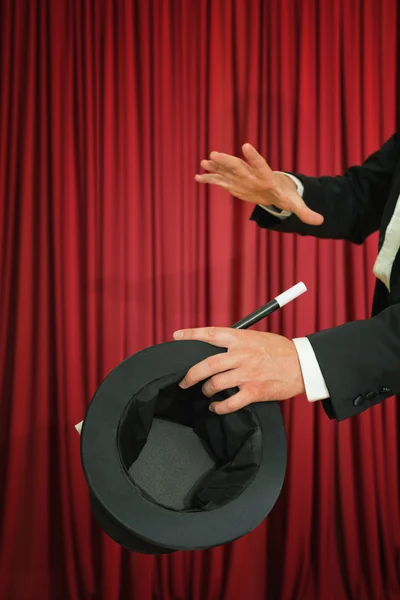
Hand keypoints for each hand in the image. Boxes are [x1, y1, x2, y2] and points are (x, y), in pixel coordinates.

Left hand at [172, 327, 304, 413]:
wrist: (303, 365)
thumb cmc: (280, 350)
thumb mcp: (257, 337)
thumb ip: (237, 342)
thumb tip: (218, 347)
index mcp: (241, 339)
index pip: (210, 334)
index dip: (191, 334)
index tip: (176, 336)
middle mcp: (241, 355)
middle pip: (207, 364)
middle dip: (191, 374)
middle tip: (184, 381)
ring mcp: (247, 374)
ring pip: (215, 384)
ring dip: (206, 390)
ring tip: (205, 392)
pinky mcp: (254, 392)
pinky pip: (229, 403)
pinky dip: (219, 407)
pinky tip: (215, 407)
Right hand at [195, 143, 322, 225]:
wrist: (275, 187)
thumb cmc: (285, 194)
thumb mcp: (295, 203)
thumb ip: (305, 212)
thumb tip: (320, 222)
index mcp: (266, 177)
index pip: (260, 165)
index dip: (253, 157)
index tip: (245, 146)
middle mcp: (251, 174)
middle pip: (239, 166)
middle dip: (227, 161)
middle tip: (215, 154)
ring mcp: (241, 177)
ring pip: (227, 170)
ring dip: (216, 166)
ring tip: (204, 161)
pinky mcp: (233, 182)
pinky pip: (220, 180)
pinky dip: (209, 178)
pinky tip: (197, 177)